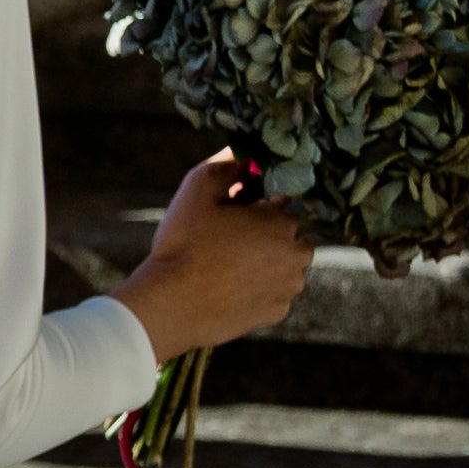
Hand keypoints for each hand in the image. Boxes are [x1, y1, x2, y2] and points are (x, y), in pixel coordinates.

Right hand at [110, 147, 315, 364]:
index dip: (255, 200)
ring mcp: (288, 287)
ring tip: (226, 262)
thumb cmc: (185, 243)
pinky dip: (260, 285)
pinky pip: (275, 290)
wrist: (172, 304)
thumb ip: (227, 165)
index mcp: (282, 221)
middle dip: (266, 229)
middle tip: (229, 235)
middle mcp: (296, 255)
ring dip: (266, 258)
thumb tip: (245, 154)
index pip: (281, 198)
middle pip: (288, 232)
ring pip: (284, 262)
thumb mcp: (197, 188)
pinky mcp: (277, 313)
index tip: (231, 208)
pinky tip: (230, 283)